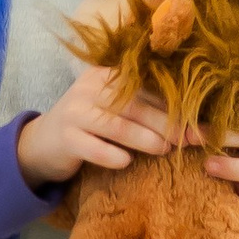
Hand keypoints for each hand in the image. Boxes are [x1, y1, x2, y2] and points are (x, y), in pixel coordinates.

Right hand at [15, 66, 180, 190]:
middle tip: (188, 138)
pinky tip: (126, 162)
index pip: (143, 86)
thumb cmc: (88, 125)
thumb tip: (189, 119)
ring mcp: (74, 113)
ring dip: (144, 138)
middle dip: (164, 122)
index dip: (172, 104)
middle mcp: (88, 89)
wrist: (42, 144)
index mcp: (104, 76)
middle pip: (132, 104)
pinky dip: (112, 156)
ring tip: (166, 149)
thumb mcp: (110, 108)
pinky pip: (93, 148)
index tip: (197, 120)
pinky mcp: (65, 139)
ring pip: (115, 125)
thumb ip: (140, 106)